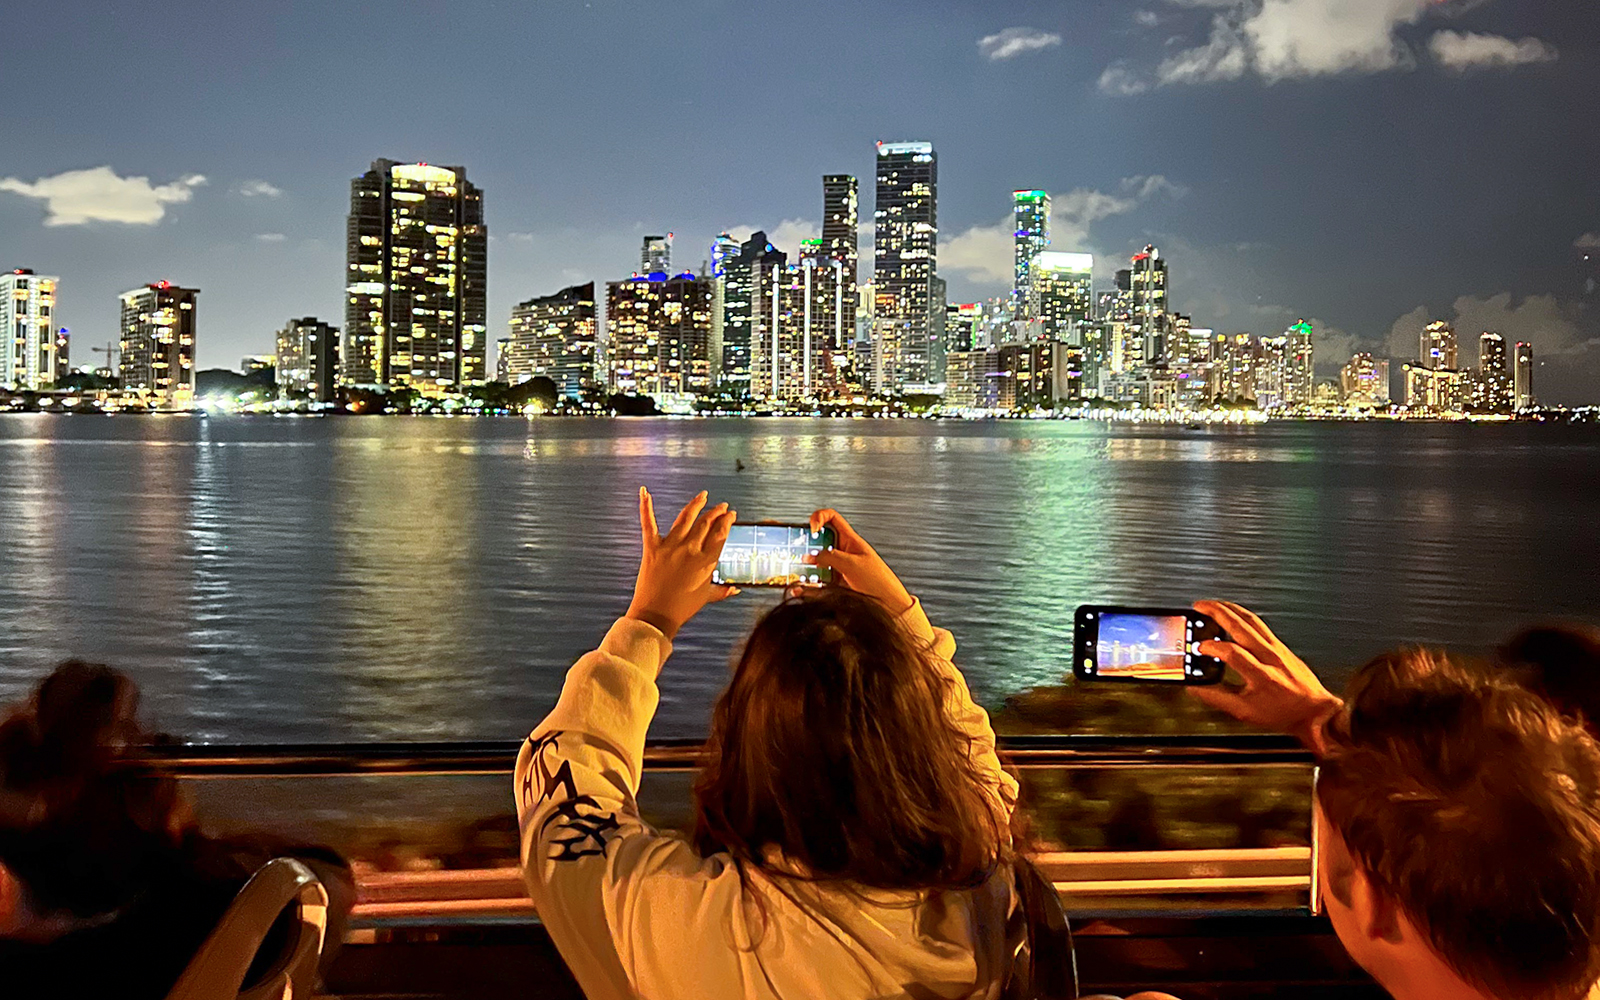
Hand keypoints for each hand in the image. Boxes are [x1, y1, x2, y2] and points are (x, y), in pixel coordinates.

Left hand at [626, 488, 737, 639]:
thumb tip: (736, 590)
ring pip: (686, 518)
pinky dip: (645, 506)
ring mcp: (671, 547)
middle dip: (716, 512)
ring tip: (703, 496)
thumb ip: (722, 590)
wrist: (656, 616)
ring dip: (696, 504)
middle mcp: (691, 550)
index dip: (727, 521)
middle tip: (722, 506)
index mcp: (706, 561)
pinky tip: (644, 492)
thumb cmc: (682, 609)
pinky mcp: (652, 548)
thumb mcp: (706, 597)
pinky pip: (648, 523)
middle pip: (706, 524)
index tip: (731, 514)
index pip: (720, 534)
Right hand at [802, 509, 913, 614]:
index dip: (819, 518)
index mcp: (850, 540)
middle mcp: (843, 551)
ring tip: (800, 572)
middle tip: (800, 552)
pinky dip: (808, 583)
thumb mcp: (852, 564)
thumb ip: (830, 557)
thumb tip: (812, 556)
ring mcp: (838, 567)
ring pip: (816, 562)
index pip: (831, 518)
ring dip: (806, 566)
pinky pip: (818, 579)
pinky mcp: (835, 582)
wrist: (887, 603)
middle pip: (819, 541)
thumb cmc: (878, 581)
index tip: (812, 529)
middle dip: (807, 545)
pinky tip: (802, 587)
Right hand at [1187, 600, 1342, 754]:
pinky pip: (1259, 624)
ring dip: (1229, 608)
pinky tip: (1234, 614)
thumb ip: (1217, 698)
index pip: (1232, 652)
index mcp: (1261, 675)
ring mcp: (1277, 648)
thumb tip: (1195, 689)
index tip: (1199, 648)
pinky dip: (1242, 615)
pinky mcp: (1281, 645)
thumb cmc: (1285, 713)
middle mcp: (1270, 657)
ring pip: (1251, 619)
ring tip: (1213, 604)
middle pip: (1241, 625)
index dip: (1212, 647)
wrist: (1315, 711)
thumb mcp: (1245, 712)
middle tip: (1200, 606)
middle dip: (1217, 612)